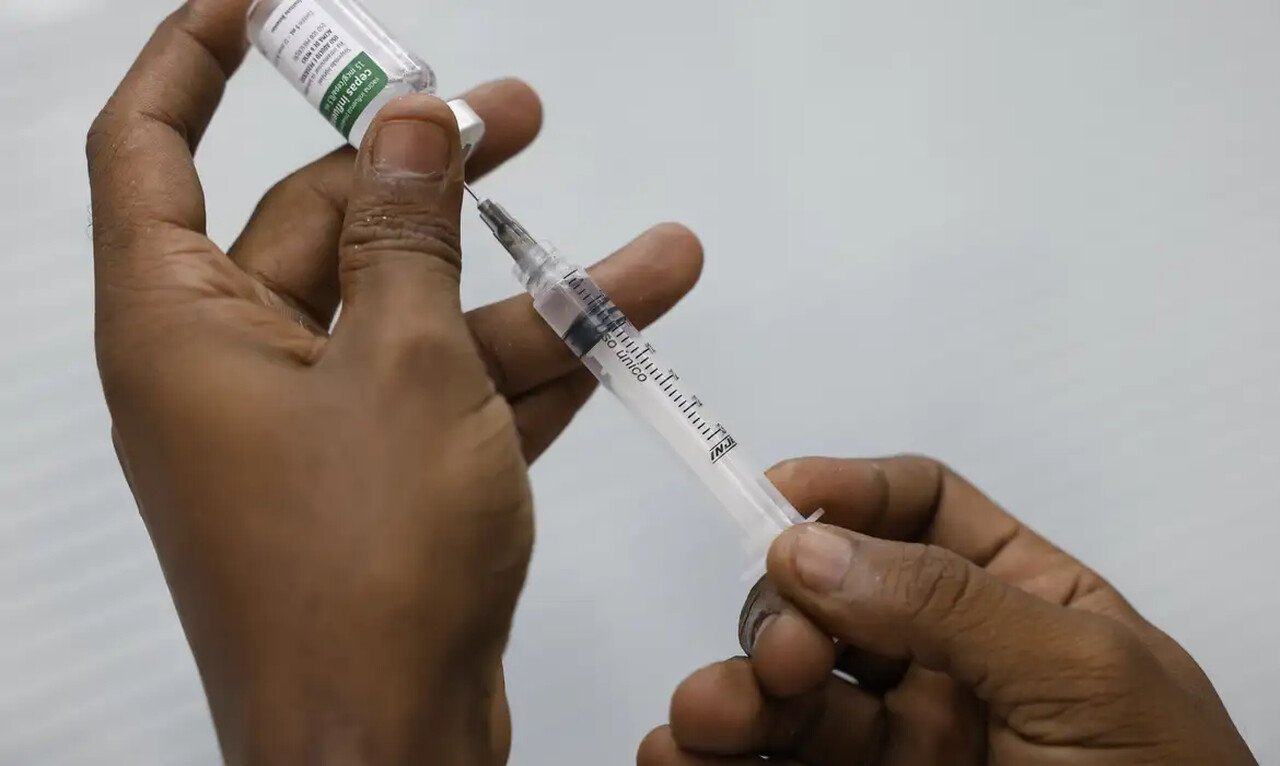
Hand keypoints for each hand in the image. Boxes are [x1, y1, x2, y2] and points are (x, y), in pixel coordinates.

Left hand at [88, 2, 701, 763]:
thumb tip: (407, 120)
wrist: (391, 747)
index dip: (196, 57)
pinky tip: (625, 327)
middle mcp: (233, 367)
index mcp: (182, 324)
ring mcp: (310, 427)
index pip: (150, 147)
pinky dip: (529, 362)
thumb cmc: (362, 575)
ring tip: (650, 249)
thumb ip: (408, 233)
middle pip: (323, 224)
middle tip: (513, 116)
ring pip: (415, 315)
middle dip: (429, 171)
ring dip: (523, 284)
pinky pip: (450, 389)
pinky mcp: (378, 479)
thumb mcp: (404, 366)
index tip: (263, 1)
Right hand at [640, 456, 1256, 764]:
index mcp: (1020, 602)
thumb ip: (951, 602)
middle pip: (830, 595)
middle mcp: (949, 662)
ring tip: (708, 717)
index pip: (919, 510)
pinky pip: (772, 763)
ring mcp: (901, 741)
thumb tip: (816, 547)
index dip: (846, 491)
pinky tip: (679, 755)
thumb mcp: (1086, 677)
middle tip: (786, 655)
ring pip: (787, 686)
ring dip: (731, 686)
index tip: (774, 495)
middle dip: (784, 607)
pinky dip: (711, 755)